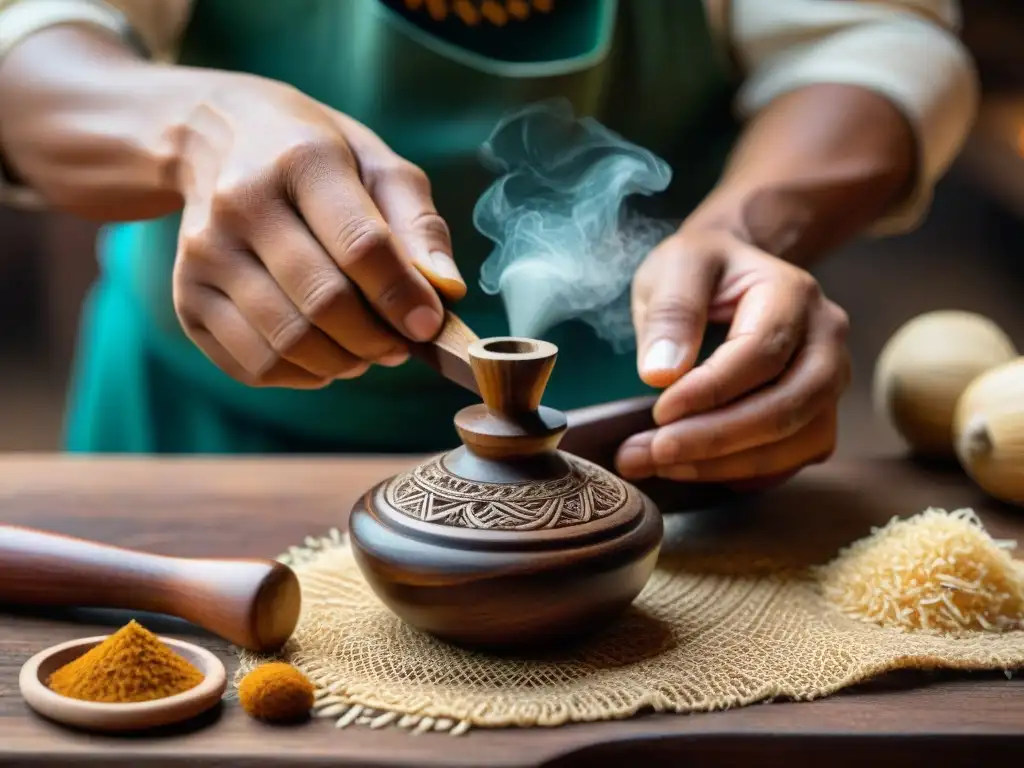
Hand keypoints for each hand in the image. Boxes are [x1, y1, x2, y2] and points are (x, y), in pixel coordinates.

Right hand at [171, 73, 465, 387]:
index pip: (360, 245)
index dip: (403, 296)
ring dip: (342, 362)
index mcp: (300, 161)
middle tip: (400, 344)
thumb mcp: (377, 163)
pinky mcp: (187, 297)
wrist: (214, 139)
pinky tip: (321, 352)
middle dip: (376, 339)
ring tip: (365, 350)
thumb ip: (418, 224)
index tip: (429, 325)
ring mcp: (205, 255)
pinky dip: (301, 375)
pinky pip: (253, 365)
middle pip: (322, 303)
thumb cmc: (316, 158)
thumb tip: (445, 291)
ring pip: (286, 343)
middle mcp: (241, 205)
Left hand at [615, 228, 850, 484]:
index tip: (659, 411)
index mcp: (793, 293)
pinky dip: (743, 473)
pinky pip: (793, 458)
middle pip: (787, 406)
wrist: (734, 272)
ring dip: (725, 465)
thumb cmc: (703, 269)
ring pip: (796, 441)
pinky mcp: (819, 415)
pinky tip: (693, 469)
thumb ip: (670, 311)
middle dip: (716, 439)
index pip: (761, 353)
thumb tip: (661, 374)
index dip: (711, 390)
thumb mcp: (676, 267)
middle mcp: (826, 340)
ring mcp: (830, 381)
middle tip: (652, 453)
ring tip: (658, 464)